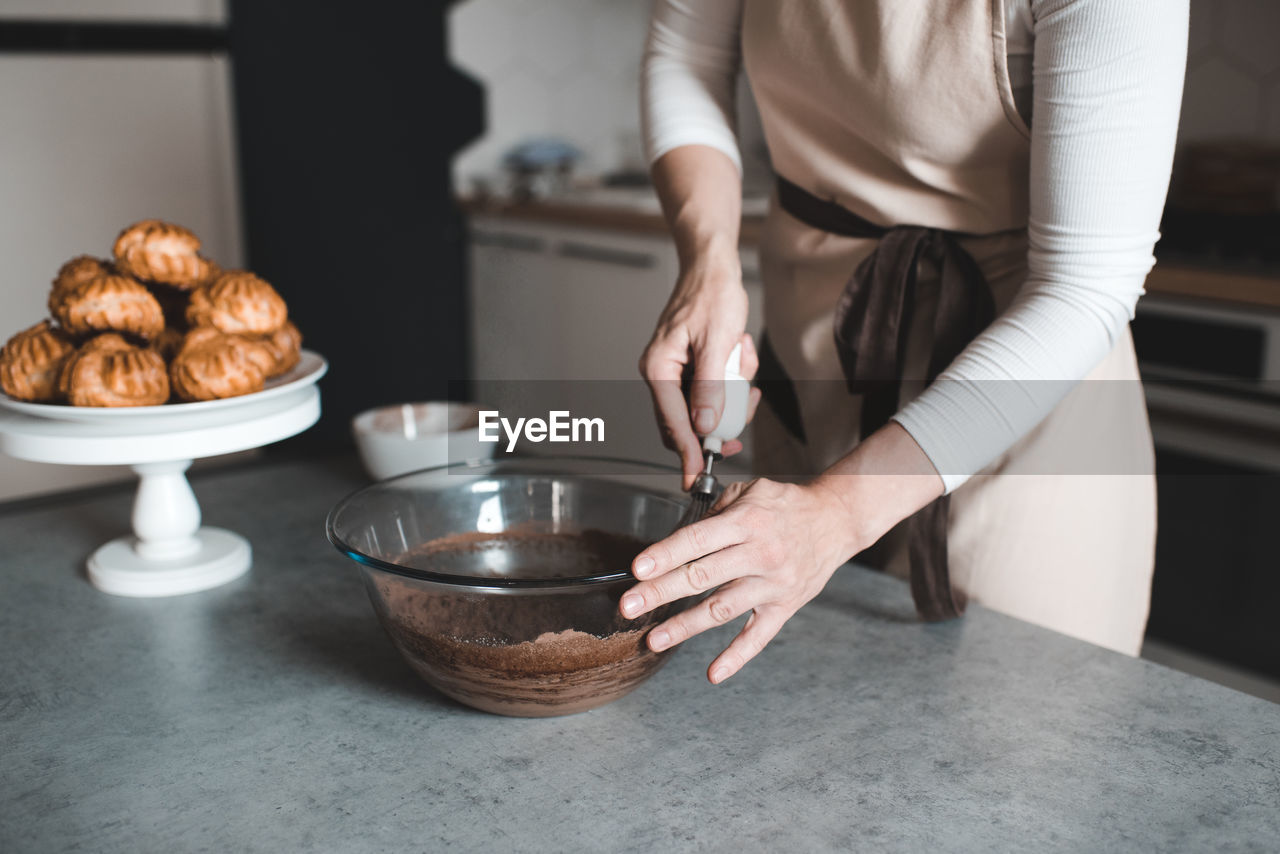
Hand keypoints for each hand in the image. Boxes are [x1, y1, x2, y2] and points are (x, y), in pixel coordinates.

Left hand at [620, 477, 860, 683]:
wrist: (836, 520)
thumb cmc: (786, 505)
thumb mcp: (751, 490)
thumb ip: (715, 509)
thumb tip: (679, 535)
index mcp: (747, 522)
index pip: (698, 541)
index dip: (665, 555)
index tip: (637, 570)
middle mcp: (760, 554)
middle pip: (702, 577)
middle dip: (660, 592)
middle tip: (629, 606)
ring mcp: (773, 584)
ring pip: (722, 610)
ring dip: (684, 626)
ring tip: (653, 639)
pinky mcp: (785, 606)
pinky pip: (759, 637)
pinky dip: (736, 657)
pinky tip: (713, 673)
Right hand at [639, 251, 760, 488]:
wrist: (713, 267)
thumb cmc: (712, 295)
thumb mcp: (717, 342)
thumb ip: (710, 388)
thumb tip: (706, 427)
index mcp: (658, 368)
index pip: (673, 422)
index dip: (688, 452)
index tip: (696, 477)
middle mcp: (661, 373)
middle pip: (685, 422)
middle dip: (718, 423)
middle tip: (739, 429)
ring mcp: (675, 371)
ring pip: (704, 407)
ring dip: (731, 392)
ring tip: (742, 357)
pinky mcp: (691, 367)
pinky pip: (712, 389)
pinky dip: (732, 378)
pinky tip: (740, 353)